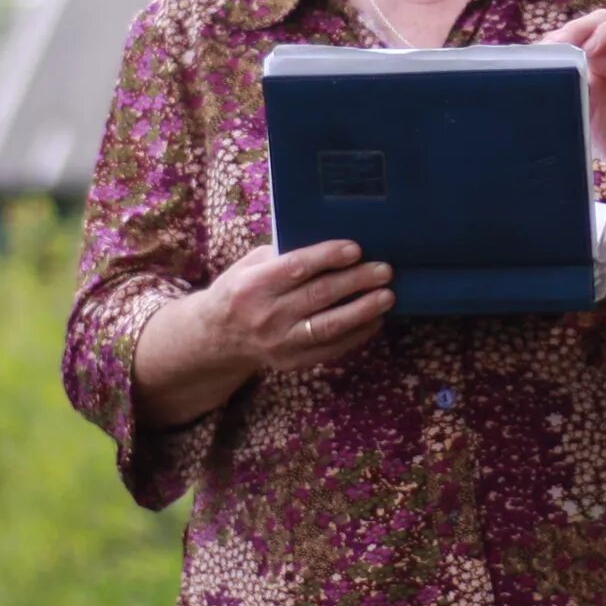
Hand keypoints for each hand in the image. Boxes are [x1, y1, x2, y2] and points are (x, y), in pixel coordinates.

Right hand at [190, 241, 395, 375]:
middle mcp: (266, 316)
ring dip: (363, 310)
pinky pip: (331, 348)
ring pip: (329, 326)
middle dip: (355, 281)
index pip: (296, 268)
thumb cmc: (240, 291)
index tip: (356, 248)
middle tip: (384, 270)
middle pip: (318, 296)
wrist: (217, 339)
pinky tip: (375, 319)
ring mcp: (280, 343)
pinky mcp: (292, 362)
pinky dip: (357, 334)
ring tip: (388, 296)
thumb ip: (283, 255)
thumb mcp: (249, 266)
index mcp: (253, 285)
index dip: (328, 257)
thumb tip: (330, 243)